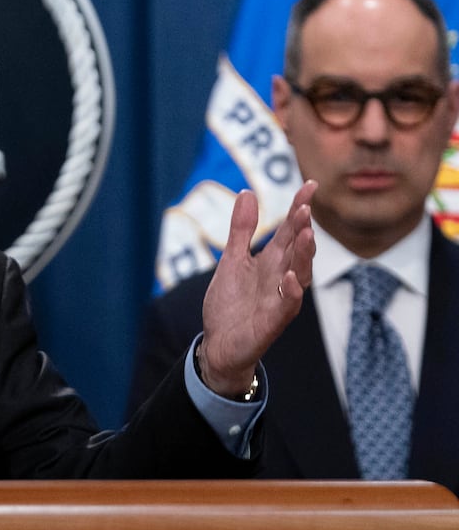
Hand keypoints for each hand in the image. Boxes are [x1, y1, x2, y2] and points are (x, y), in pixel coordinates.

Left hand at [199, 180, 316, 396]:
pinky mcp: (273, 321)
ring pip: (300, 274)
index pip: (289, 231)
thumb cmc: (230, 303)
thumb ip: (241, 230)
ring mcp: (279, 299)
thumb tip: (247, 193)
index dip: (299, 209)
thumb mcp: (232, 260)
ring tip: (306, 234)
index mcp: (271, 262)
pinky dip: (291, 291)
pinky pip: (287, 305)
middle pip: (297, 249)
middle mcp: (281, 277)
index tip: (310, 185)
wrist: (219, 344)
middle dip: (303, 229)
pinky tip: (292, 277)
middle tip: (306, 207)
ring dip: (304, 256)